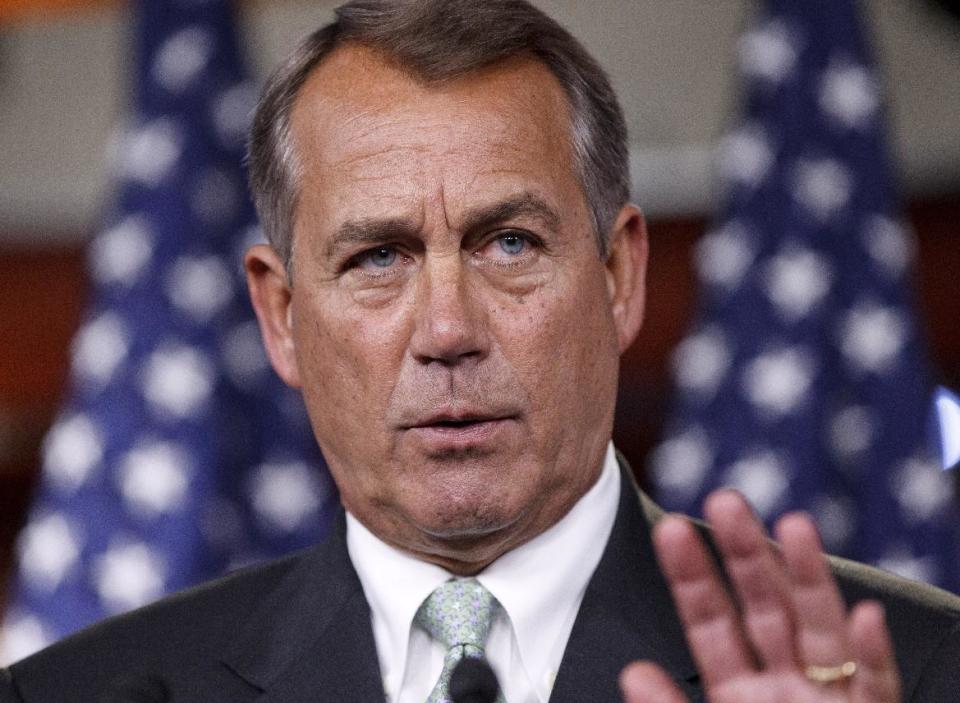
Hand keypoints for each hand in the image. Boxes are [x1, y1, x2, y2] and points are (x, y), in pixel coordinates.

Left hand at [620, 490, 900, 702]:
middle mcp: (785, 687)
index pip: (710, 623)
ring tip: (793, 526)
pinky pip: (875, 690)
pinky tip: (864, 616)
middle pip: (764, 609)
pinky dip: (872, 657)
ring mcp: (829, 702)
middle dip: (745, 556)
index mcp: (739, 691)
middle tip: (724, 500)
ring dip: (809, 579)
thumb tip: (632, 670)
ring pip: (821, 631)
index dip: (691, 577)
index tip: (669, 531)